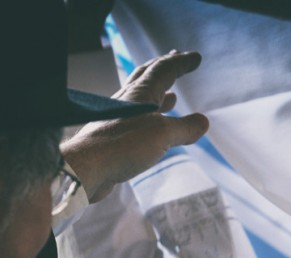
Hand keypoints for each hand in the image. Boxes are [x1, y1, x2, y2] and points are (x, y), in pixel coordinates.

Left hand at [60, 50, 210, 202]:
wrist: (87, 167)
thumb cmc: (122, 145)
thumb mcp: (162, 135)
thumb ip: (185, 128)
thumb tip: (203, 122)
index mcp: (141, 94)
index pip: (164, 70)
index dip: (181, 63)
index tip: (195, 57)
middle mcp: (129, 101)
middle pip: (148, 76)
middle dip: (164, 67)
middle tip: (176, 59)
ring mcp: (120, 117)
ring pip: (142, 99)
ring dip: (158, 93)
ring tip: (171, 94)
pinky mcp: (115, 135)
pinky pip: (138, 119)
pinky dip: (151, 117)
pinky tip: (154, 125)